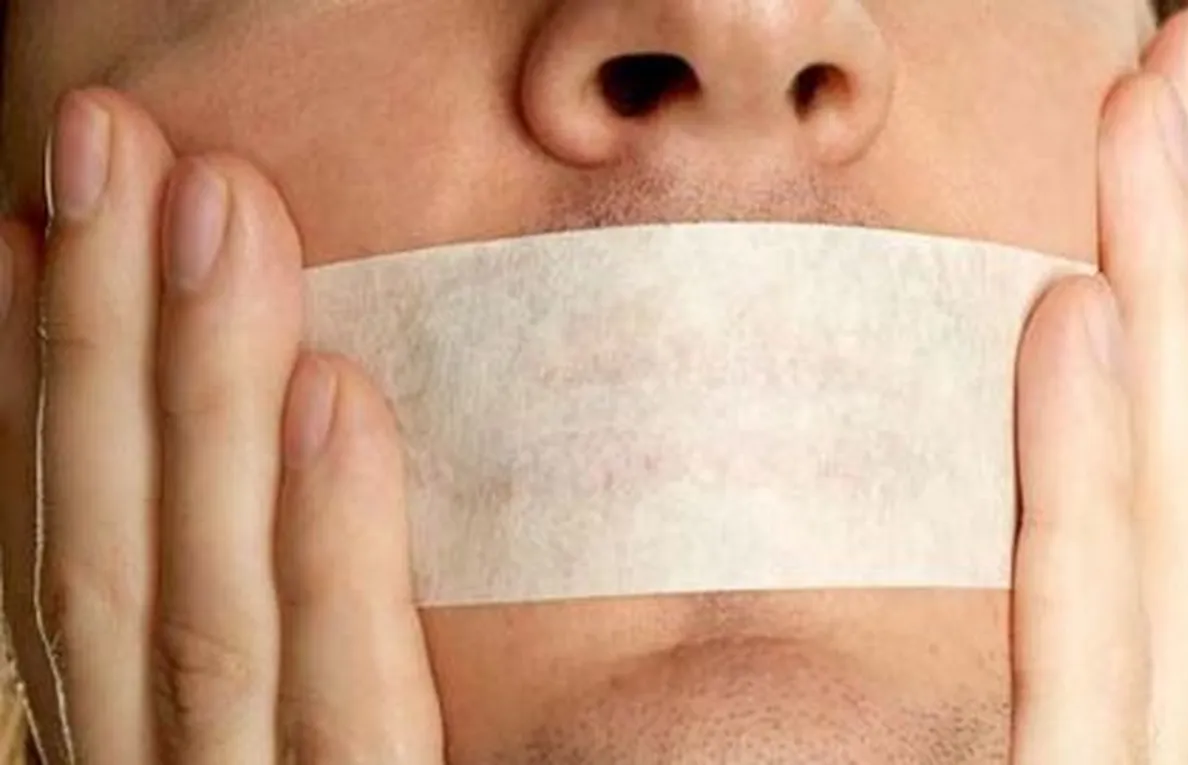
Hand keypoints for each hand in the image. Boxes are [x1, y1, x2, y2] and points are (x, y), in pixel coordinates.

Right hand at [0, 92, 441, 762]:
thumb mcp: (272, 745)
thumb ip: (257, 643)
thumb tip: (255, 450)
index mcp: (134, 751)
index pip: (73, 547)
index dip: (44, 382)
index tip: (44, 230)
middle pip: (119, 540)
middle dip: (103, 335)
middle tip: (116, 149)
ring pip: (200, 594)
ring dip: (193, 389)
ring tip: (212, 209)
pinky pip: (342, 704)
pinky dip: (327, 546)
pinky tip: (327, 396)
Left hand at [1011, 8, 1187, 763]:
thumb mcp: (945, 734)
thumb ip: (1001, 625)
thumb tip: (984, 429)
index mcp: (1137, 679)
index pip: (1179, 456)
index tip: (1163, 122)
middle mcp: (1163, 700)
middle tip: (1183, 56)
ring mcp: (1141, 759)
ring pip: (1176, 504)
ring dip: (1173, 295)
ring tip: (1142, 116)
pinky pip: (1082, 638)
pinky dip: (1086, 473)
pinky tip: (1075, 316)